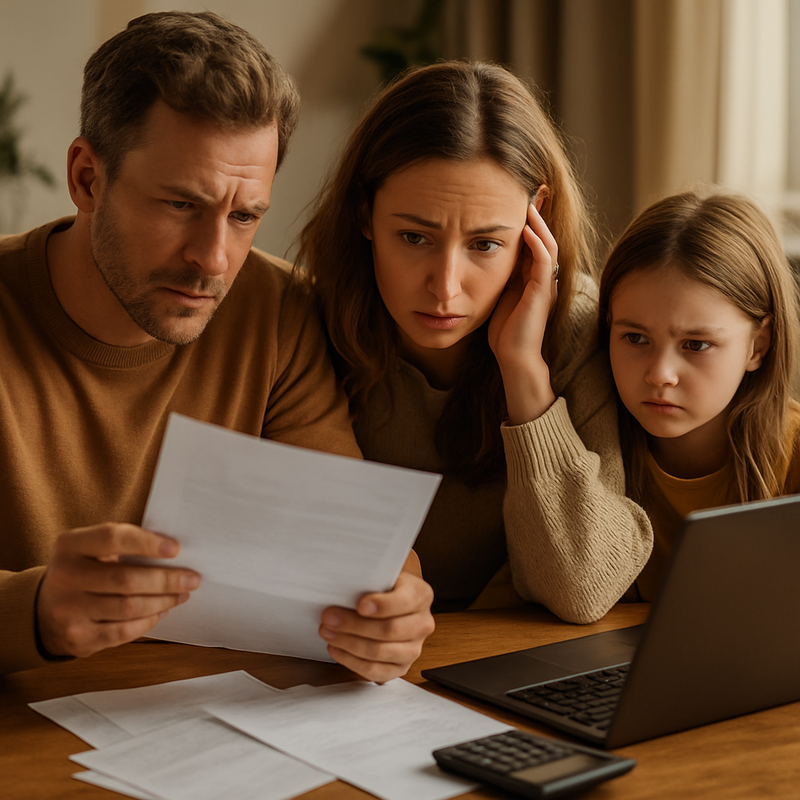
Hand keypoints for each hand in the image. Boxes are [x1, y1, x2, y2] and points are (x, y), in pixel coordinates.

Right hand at [36, 523, 199, 658]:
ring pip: (129, 607)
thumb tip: (174, 553)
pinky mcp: (77, 638)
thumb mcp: (90, 549)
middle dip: (167, 579)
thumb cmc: (83, 571)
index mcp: (70, 546)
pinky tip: (161, 611)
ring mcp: (68, 610)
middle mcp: (65, 577)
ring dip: (163, 601)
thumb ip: (124, 546)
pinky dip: (148, 621)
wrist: (43, 610)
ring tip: (181, 594)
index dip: (147, 543)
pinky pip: (123, 631)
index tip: (176, 549)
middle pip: (126, 579)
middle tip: (192, 579)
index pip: (112, 537)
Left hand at [319, 554, 434, 681]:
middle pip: (389, 630)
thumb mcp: (382, 577)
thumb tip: (342, 591)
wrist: (393, 602)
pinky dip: (351, 661)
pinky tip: (336, 648)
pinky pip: (374, 671)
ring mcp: (414, 649)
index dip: (381, 605)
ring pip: (379, 652)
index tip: (360, 605)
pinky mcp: (401, 667)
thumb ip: (369, 582)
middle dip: (354, 625)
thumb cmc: (383, 588)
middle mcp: (423, 624)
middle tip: (329, 617)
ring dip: (348, 643)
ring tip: (328, 632)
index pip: (404, 602)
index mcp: (421, 595)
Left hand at [488, 202, 558, 423]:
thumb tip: (478, 259)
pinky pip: (544, 260)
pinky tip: (526, 228)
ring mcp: (545, 283)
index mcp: (532, 277)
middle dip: (540, 211)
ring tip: (531, 200)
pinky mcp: (542, 292)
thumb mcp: (498, 296)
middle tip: (535, 187)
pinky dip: (537, 242)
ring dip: (539, 221)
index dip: (531, 219)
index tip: (521, 196)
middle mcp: (543, 277)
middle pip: (545, 235)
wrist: (514, 357)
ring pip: (548, 243)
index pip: (534, 240)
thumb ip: (498, 278)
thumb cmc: (505, 332)